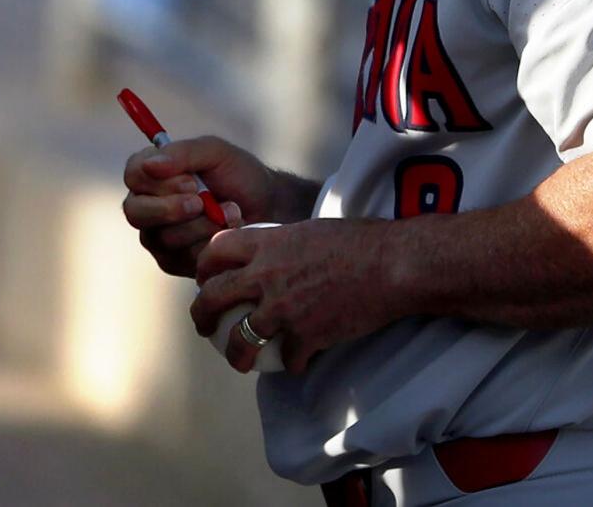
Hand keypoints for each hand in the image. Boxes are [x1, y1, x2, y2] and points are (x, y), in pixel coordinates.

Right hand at [121, 136, 274, 276]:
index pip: (133, 175)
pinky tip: (226, 232)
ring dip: (202, 225)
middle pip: (136, 212)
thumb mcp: (216, 152)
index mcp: (151, 173)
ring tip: (230, 212)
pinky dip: (208, 243)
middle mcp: (147, 205)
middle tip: (203, 202)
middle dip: (172, 209)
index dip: (159, 182)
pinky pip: (180, 258)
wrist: (269, 207)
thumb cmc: (239, 174)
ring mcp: (157, 236)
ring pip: (163, 237)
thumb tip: (150, 165)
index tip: (192, 181)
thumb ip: (183, 153)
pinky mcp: (172, 261)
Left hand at [190, 218, 399, 373]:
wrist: (391, 266)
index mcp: (265, 244)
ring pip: (241, 339)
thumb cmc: (359, 241)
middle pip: (214, 298)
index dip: (203, 267)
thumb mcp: (309, 229)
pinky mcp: (305, 336)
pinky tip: (297, 363)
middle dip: (201, 316)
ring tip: (239, 362)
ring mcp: (282, 309)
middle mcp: (265, 276)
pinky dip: (292, 363)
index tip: (204, 280)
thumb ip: (284, 243)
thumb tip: (275, 252)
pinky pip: (288, 358)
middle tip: (203, 327)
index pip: (215, 251)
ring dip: (236, 355)